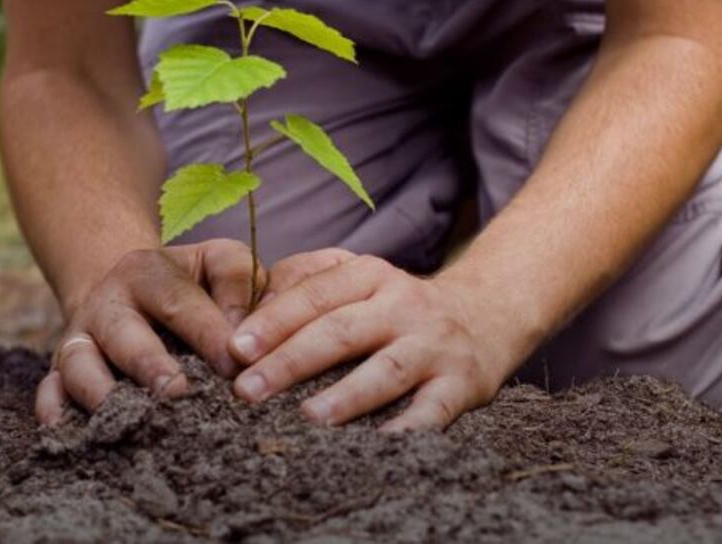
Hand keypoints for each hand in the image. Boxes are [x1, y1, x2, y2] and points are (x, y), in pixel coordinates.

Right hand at [35, 239, 265, 424]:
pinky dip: (55, 411)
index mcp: (149, 272)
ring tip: (133, 421)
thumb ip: (237, 282)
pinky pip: (48, 391)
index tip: (235, 365)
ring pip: (79, 364)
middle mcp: (108, 303)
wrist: (129, 286)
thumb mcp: (217, 262)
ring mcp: (79, 338)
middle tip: (179, 393)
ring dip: (102, 394)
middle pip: (124, 335)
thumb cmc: (192, 282)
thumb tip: (242, 336)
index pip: (179, 301)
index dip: (207, 333)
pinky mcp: (60, 369)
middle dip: (150, 366)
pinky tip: (74, 433)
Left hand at [227, 249, 516, 430]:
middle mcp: (404, 305)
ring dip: (347, 395)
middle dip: (291, 360)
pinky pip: (433, 410)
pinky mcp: (462, 383)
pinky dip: (408, 428)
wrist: (486, 315)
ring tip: (308, 417)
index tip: (235, 348)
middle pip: (342, 330)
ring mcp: (434, 345)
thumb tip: (246, 311)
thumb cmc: (399, 305)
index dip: (274, 320)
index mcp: (371, 275)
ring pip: (387, 369)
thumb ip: (307, 283)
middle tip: (247, 390)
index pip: (316, 294)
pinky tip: (379, 446)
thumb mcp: (360, 278)